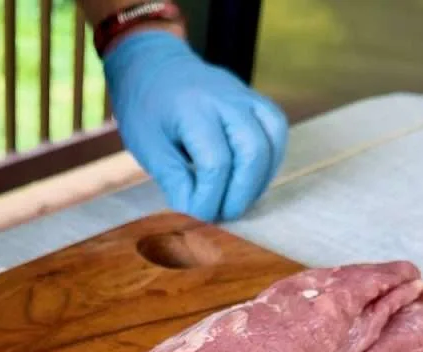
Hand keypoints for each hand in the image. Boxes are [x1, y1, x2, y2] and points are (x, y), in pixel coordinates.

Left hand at [103, 31, 287, 221]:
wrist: (154, 66)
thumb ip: (175, 181)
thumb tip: (197, 216)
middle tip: (221, 214)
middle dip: (240, 194)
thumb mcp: (149, 148)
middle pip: (253, 151)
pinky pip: (276, 133)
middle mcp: (226, 98)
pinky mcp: (256, 102)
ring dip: (258, 181)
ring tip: (235, 200)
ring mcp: (245, 96)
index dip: (208, 199)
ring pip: (272, 141)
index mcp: (193, 108)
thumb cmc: (146, 109)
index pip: (215, 164)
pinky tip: (248, 182)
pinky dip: (268, 163)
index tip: (195, 216)